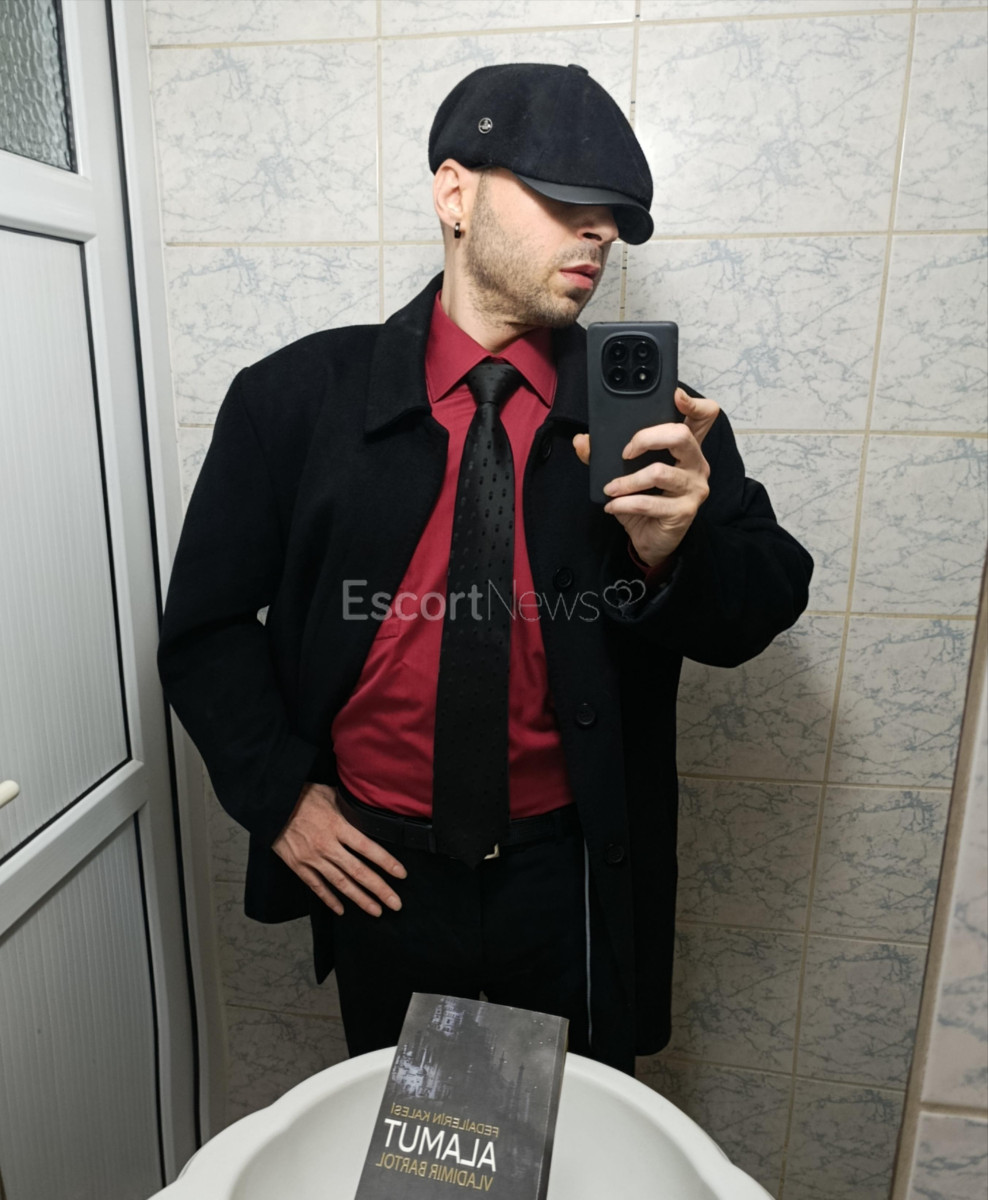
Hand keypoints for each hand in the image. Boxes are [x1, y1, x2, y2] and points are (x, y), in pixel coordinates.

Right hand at [272, 783, 406, 916]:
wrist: (271, 804)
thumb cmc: (302, 795)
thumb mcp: (329, 794)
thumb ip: (349, 807)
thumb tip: (368, 809)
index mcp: (337, 826)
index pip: (368, 848)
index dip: (386, 862)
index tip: (401, 874)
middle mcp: (327, 845)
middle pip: (358, 871)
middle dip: (379, 889)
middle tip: (396, 903)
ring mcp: (312, 858)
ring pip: (341, 883)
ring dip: (360, 899)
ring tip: (377, 911)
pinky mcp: (298, 866)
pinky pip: (316, 886)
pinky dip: (329, 899)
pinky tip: (342, 909)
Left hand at [573, 388, 718, 568]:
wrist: (651, 541)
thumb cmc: (643, 502)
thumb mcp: (623, 473)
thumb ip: (604, 454)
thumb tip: (582, 441)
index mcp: (686, 448)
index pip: (704, 416)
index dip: (693, 402)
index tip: (675, 395)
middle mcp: (696, 463)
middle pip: (681, 434)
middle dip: (646, 437)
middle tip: (625, 452)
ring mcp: (694, 487)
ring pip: (660, 472)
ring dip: (627, 481)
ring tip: (611, 488)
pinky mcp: (685, 511)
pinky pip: (650, 503)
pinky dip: (625, 503)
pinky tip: (612, 505)